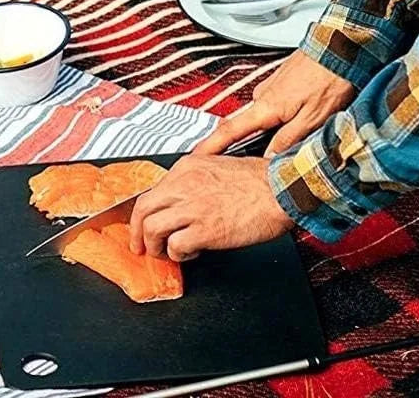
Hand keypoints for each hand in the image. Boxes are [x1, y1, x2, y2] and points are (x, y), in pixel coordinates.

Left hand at [128, 156, 293, 260]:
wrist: (282, 189)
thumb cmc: (260, 180)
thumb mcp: (220, 165)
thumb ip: (196, 179)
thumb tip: (183, 199)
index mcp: (188, 167)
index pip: (153, 190)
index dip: (146, 212)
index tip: (146, 224)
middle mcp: (185, 183)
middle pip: (142, 209)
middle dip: (136, 232)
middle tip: (140, 246)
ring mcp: (193, 206)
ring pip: (151, 229)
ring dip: (155, 247)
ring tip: (166, 254)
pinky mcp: (204, 230)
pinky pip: (174, 247)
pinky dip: (178, 255)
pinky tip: (190, 254)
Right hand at [195, 49, 355, 156]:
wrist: (341, 46)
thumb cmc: (329, 78)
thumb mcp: (311, 119)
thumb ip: (288, 141)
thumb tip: (270, 159)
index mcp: (267, 106)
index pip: (230, 131)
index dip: (211, 146)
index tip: (196, 156)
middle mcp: (264, 94)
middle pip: (249, 126)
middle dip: (252, 143)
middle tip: (263, 159)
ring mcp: (273, 85)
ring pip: (266, 116)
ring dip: (275, 128)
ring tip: (298, 135)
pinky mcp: (283, 80)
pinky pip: (276, 104)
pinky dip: (284, 115)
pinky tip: (303, 116)